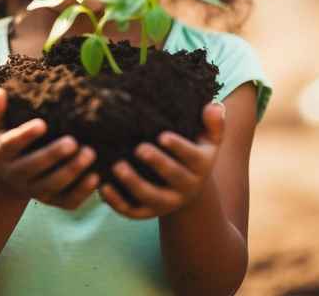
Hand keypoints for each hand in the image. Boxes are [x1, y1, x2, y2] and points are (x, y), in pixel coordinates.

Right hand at [0, 88, 99, 209]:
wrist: (7, 178)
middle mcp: (17, 174)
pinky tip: (96, 177)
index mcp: (3, 153)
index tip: (42, 124)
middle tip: (73, 142)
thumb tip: (0, 93)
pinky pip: (67, 201)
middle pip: (34, 167)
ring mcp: (34, 190)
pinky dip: (82, 192)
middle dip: (54, 155)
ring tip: (90, 153)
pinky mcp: (51, 201)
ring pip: (52, 185)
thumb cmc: (7, 141)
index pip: (11, 145)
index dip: (25, 136)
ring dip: (72, 171)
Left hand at [99, 101, 224, 218]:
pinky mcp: (147, 212)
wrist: (188, 189)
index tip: (163, 136)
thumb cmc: (194, 153)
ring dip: (133, 183)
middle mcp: (185, 187)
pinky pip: (131, 210)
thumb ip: (214, 123)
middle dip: (157, 163)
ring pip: (150, 196)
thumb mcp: (209, 140)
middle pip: (173, 176)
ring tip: (117, 166)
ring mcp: (166, 202)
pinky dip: (116, 202)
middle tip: (139, 148)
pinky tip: (103, 187)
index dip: (178, 147)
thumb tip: (214, 105)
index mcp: (200, 166)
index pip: (192, 157)